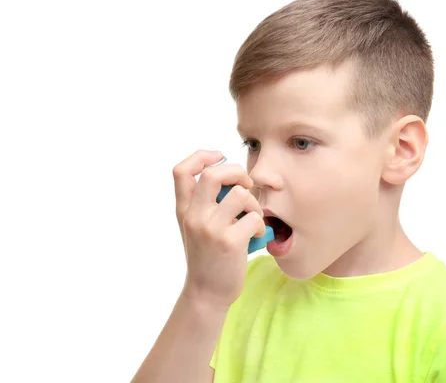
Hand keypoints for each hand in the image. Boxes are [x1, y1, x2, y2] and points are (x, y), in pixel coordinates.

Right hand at [172, 150, 265, 307]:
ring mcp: (210, 229)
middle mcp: (193, 216)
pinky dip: (260, 225)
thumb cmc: (208, 257)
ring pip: (241, 194)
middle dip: (237, 172)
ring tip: (252, 218)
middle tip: (246, 185)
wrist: (206, 293)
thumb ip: (205, 204)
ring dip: (254, 204)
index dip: (201, 156)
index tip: (219, 157)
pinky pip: (254, 217)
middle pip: (214, 174)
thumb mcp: (196, 228)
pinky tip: (255, 236)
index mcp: (184, 210)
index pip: (182, 171)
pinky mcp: (229, 242)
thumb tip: (234, 179)